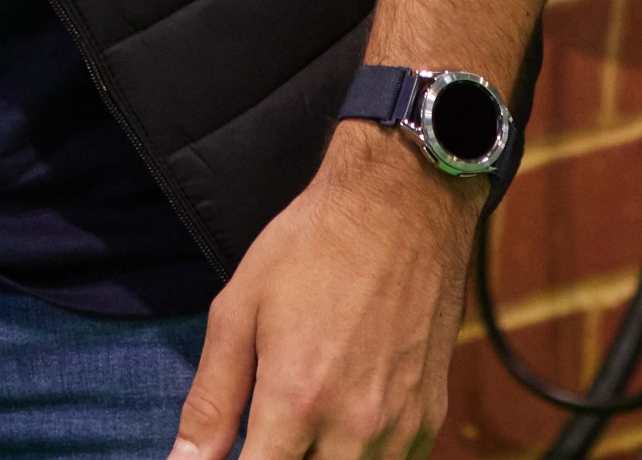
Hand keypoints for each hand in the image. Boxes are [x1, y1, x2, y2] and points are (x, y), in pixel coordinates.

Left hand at [171, 123, 475, 459]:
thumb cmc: (311, 249)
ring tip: (299, 427)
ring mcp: (399, 427)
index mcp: (297, 400)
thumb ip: (212, 399)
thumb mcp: (238, 312)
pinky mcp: (429, 418)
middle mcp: (355, 426)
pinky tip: (337, 426)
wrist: (401, 207)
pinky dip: (359, 458)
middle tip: (264, 432)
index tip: (231, 450)